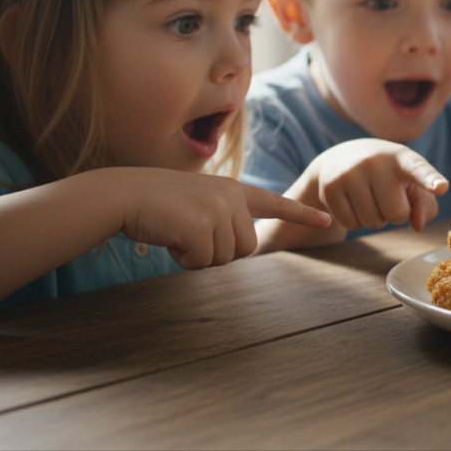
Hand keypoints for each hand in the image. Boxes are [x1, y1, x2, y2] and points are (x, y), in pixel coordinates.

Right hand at [117, 169, 330, 269]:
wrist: (124, 194)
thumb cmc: (157, 203)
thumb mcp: (199, 204)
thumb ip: (225, 218)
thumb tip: (243, 248)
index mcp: (233, 189)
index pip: (273, 203)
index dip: (300, 214)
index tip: (326, 220)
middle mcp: (232, 196)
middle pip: (245, 248)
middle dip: (217, 251)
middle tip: (189, 233)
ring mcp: (218, 209)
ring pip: (225, 257)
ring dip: (199, 256)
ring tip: (178, 231)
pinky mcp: (201, 225)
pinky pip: (203, 261)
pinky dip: (185, 259)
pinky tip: (170, 237)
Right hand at [306, 139, 448, 232]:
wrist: (341, 158)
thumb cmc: (388, 175)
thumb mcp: (411, 183)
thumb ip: (424, 204)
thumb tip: (417, 225)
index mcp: (401, 158)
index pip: (418, 170)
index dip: (430, 180)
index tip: (441, 187)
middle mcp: (374, 162)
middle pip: (397, 214)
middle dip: (395, 214)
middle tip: (385, 197)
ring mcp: (350, 173)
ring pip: (373, 222)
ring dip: (375, 219)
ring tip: (369, 197)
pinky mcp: (330, 188)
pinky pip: (351, 224)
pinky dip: (355, 221)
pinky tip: (353, 203)